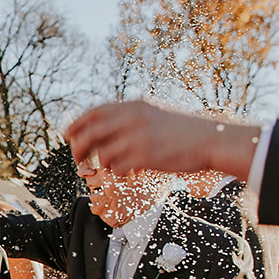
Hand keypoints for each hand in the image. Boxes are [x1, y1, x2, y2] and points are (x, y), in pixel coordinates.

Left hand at [65, 101, 261, 178]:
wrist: (211, 139)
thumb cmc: (182, 130)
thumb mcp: (154, 114)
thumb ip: (129, 118)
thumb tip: (101, 130)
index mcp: (134, 106)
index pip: (93, 112)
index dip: (76, 124)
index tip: (67, 135)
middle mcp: (132, 119)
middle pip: (90, 133)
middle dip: (77, 147)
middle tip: (77, 158)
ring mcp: (138, 138)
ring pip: (101, 154)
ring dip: (101, 164)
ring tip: (112, 166)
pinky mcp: (144, 157)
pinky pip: (117, 169)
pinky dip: (118, 173)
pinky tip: (131, 172)